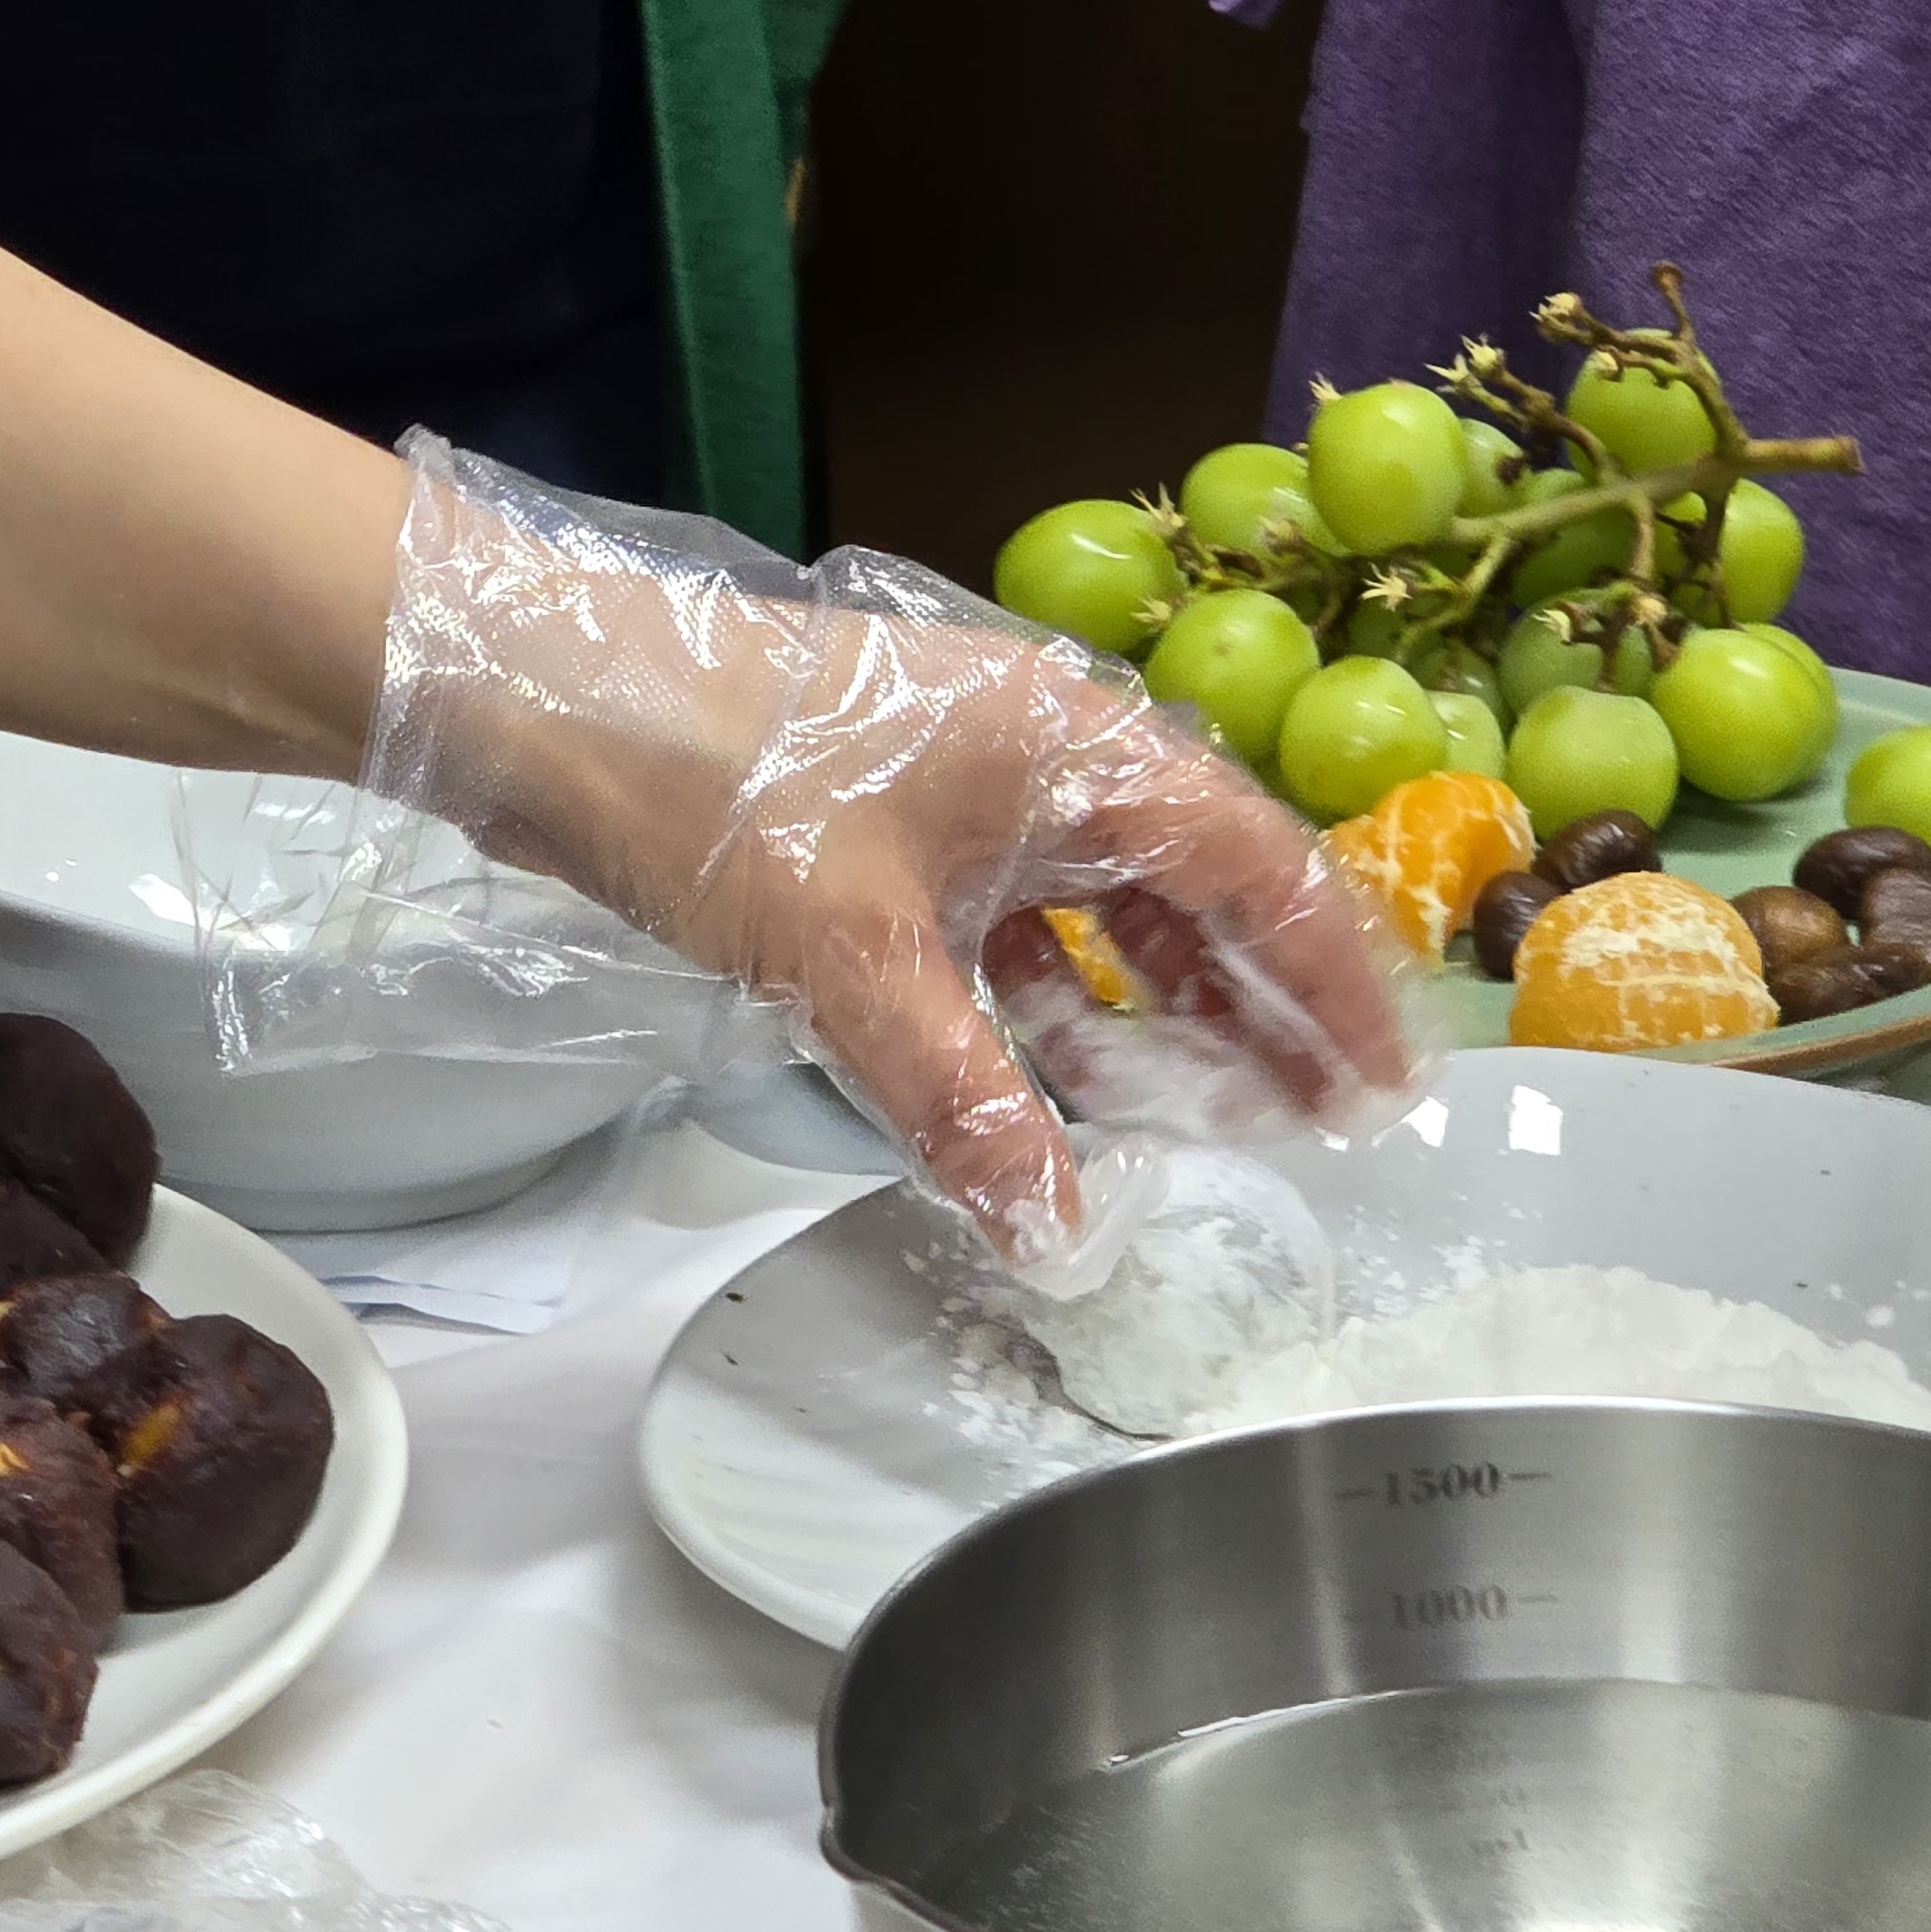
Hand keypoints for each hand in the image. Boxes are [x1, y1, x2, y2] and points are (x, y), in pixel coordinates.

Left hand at [361, 461, 1413, 1276]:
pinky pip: (999, 926)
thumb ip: (965, 1102)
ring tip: (1194, 1129)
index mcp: (1080, 750)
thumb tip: (1058, 1232)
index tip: (1388, 1086)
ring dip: (1141, 1016)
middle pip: (1191, 890)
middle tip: (1313, 1131)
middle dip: (1252, 1013)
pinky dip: (1031, 1007)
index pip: (1261, 871)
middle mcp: (1041, 757)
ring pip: (1091, 913)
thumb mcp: (853, 962)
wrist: (543, 699)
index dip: (1335, 985)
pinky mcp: (882, 826)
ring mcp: (959, 788)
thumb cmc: (714, 785)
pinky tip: (1041, 1092)